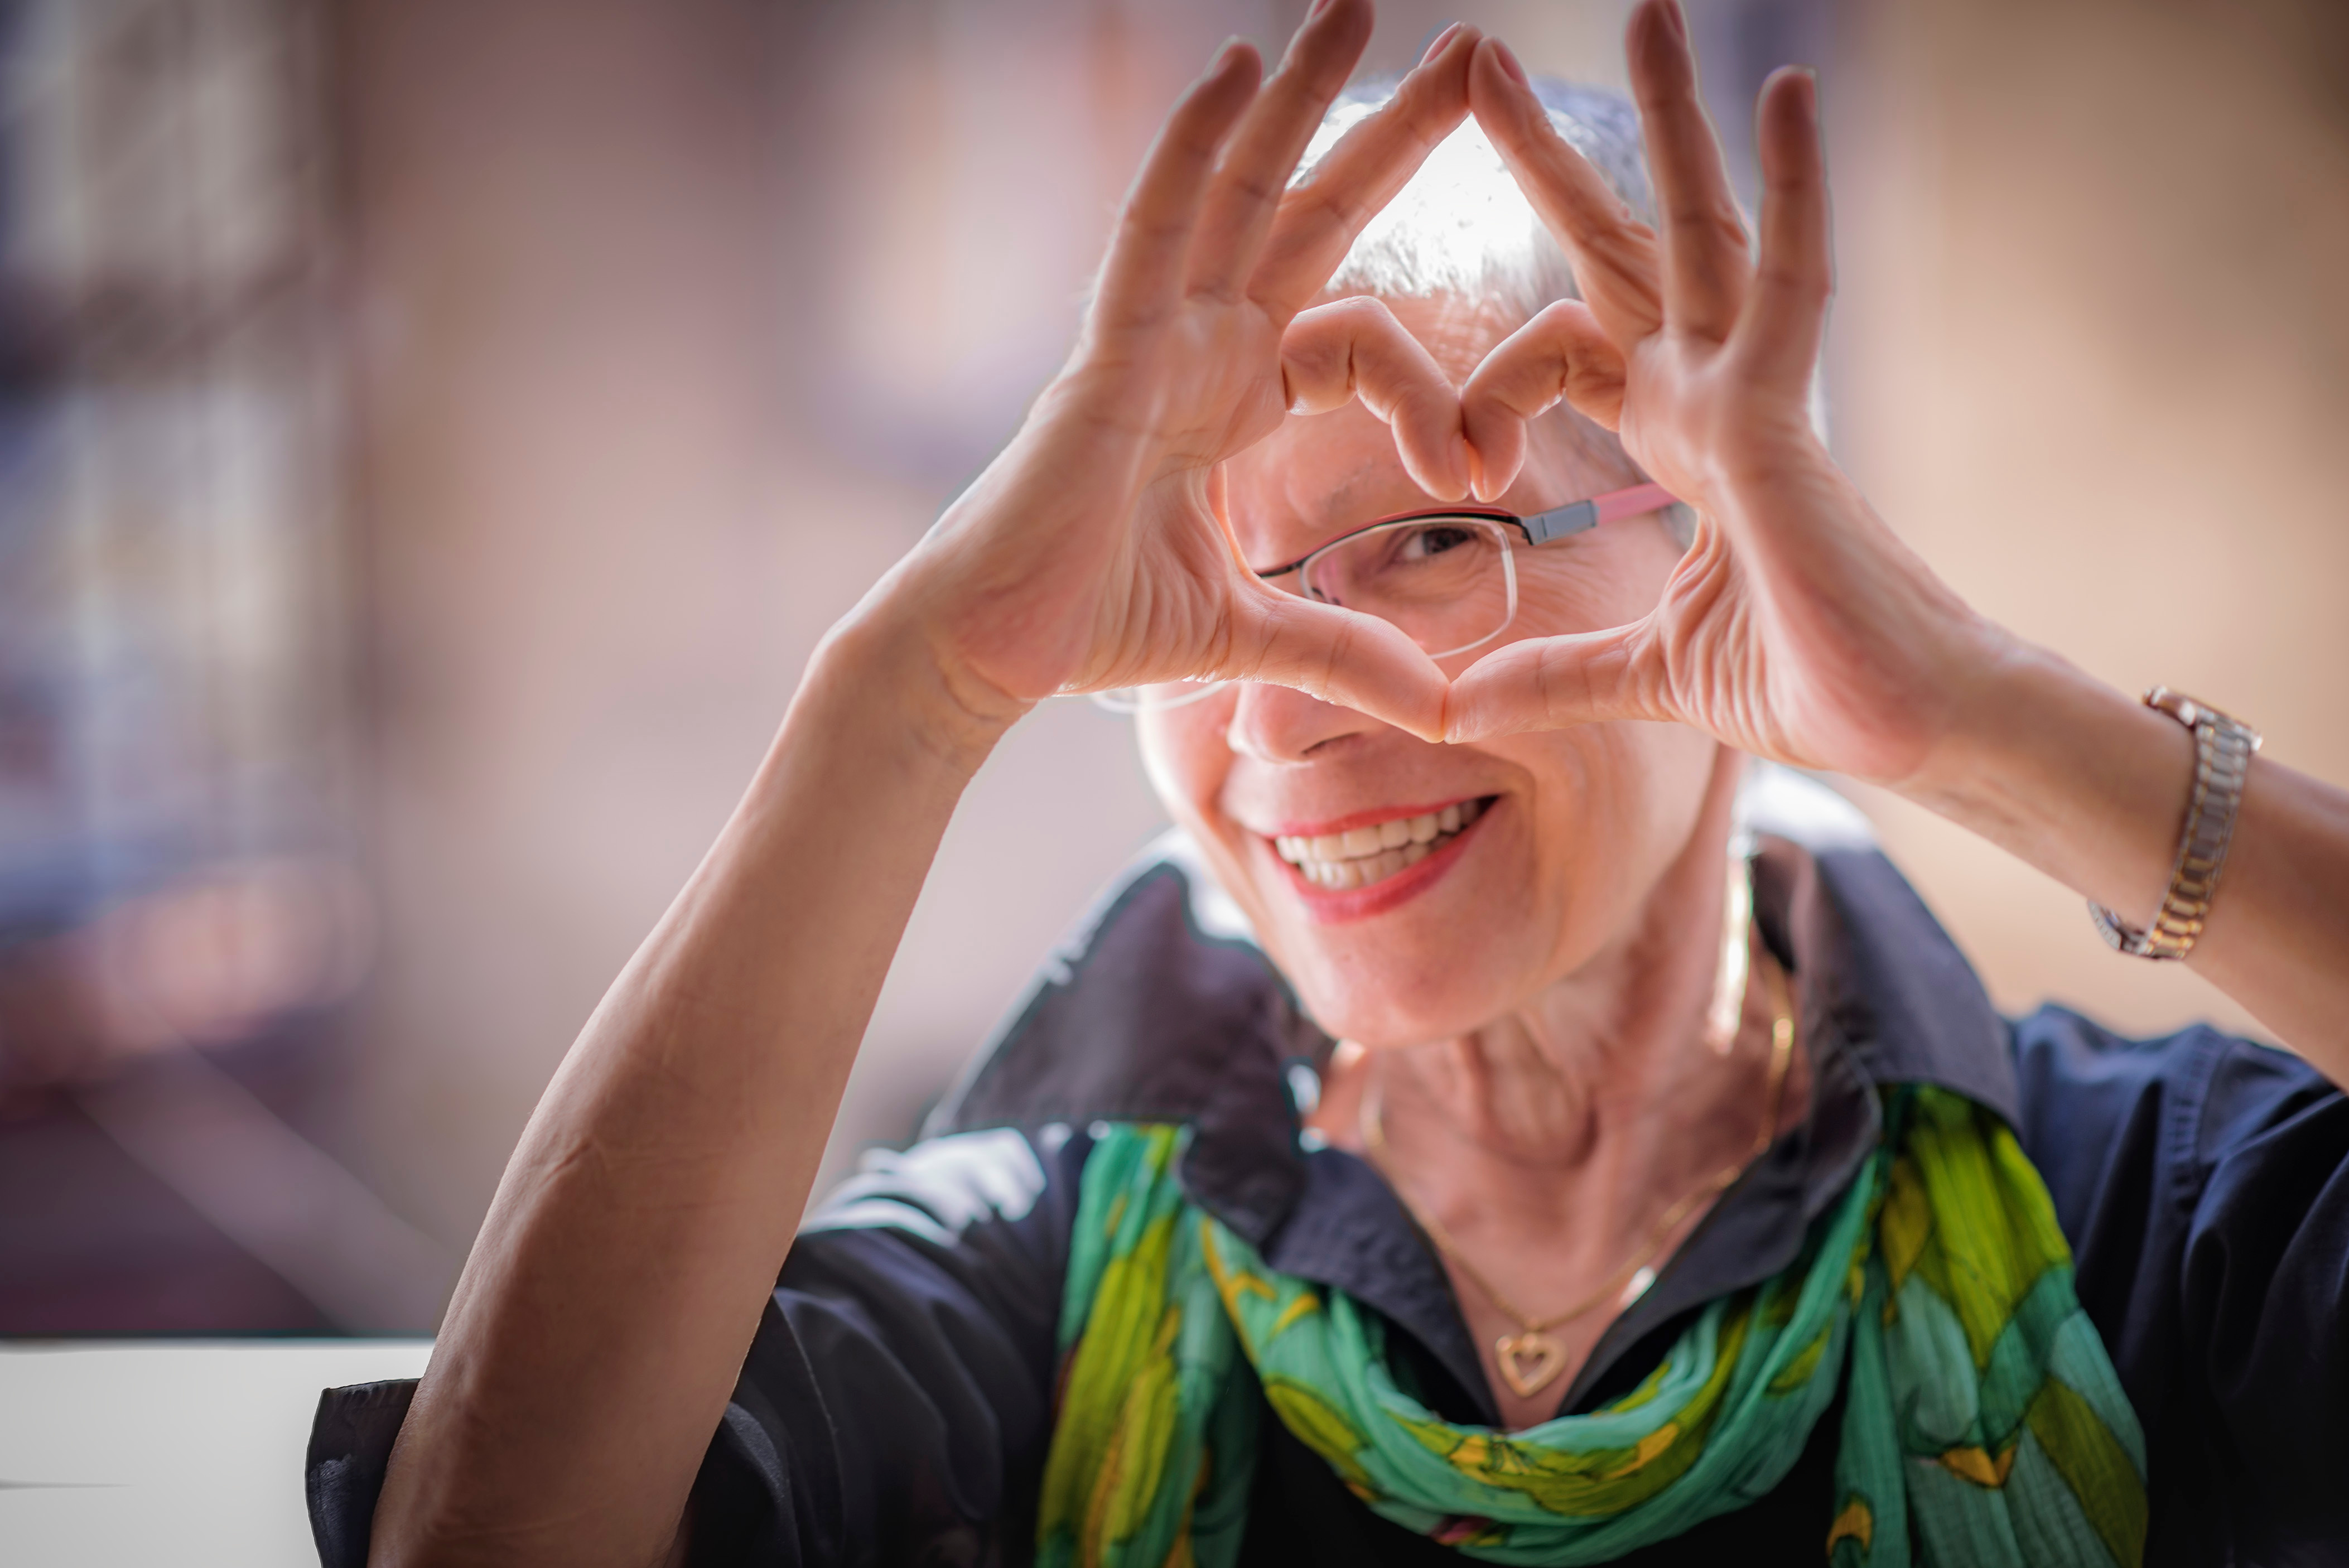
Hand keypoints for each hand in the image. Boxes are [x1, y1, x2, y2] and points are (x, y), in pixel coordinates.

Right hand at [885, 5, 1483, 745]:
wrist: (991, 656)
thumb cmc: (1092, 626)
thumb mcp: (1252, 634)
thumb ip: (1346, 651)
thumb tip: (1442, 704)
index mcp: (1234, 397)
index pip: (1359, 337)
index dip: (1434, 387)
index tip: (1485, 462)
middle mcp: (1198, 346)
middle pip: (1309, 212)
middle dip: (1388, 132)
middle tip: (1472, 51)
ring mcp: (1150, 336)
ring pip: (1236, 190)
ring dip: (1296, 95)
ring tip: (1358, 3)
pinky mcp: (1105, 352)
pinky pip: (1151, 228)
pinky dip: (1190, 148)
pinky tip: (1232, 69)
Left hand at [1445, 2, 2002, 785]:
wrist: (1909, 733)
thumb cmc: (1808, 686)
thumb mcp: (1640, 674)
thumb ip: (1550, 674)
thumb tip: (1453, 707)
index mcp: (1679, 443)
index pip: (1567, 354)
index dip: (1490, 385)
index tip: (1450, 461)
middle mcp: (1713, 399)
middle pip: (1623, 251)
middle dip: (1554, 162)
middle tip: (1488, 64)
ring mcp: (1753, 399)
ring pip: (1703, 231)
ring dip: (1670, 122)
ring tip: (1647, 10)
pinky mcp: (1788, 423)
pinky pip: (1790, 282)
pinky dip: (1791, 188)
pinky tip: (1781, 88)